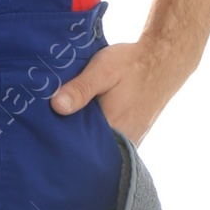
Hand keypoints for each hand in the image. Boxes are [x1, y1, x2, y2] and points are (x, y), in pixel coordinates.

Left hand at [50, 38, 192, 145]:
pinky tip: (86, 122)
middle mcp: (125, 140)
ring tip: (66, 125)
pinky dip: (98, 135)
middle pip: (91, 150)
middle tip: (50, 129)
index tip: (45, 134)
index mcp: (114, 128)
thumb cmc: (132, 63)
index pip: (81, 148)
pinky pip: (111, 141)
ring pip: (101, 146)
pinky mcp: (133, 135)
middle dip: (72, 141)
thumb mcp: (103, 69)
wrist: (164, 60)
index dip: (62, 142)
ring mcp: (131, 140)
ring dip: (86, 138)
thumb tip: (57, 106)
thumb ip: (81, 89)